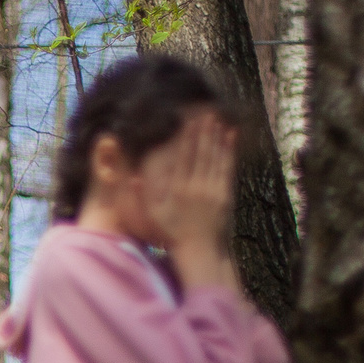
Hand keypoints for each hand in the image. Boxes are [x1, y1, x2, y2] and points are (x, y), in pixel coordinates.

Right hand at [143, 112, 239, 288]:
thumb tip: (132, 178)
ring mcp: (213, 190)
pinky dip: (230, 151)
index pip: (185, 157)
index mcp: (179, 189)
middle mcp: (197, 187)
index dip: (188, 137)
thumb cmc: (172, 233)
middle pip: (202, 153)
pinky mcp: (225, 194)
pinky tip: (231, 138)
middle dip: (205, 132)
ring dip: (218, 137)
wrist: (198, 249)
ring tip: (218, 120)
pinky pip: (227, 168)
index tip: (190, 122)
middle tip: (207, 113)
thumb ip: (141, 197)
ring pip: (216, 157)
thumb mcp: (152, 217)